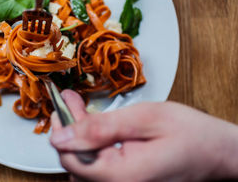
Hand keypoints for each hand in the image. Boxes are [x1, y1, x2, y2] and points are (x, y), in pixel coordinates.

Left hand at [50, 90, 237, 180]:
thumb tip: (62, 136)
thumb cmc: (191, 135)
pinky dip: (92, 147)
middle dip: (69, 130)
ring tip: (82, 113)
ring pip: (84, 166)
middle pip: (75, 163)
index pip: (70, 160)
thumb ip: (100, 128)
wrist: (217, 151)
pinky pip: (99, 168)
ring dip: (79, 138)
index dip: (61, 131)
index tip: (61, 106)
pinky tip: (96, 129)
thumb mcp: (144, 119)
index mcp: (122, 175)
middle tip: (72, 103)